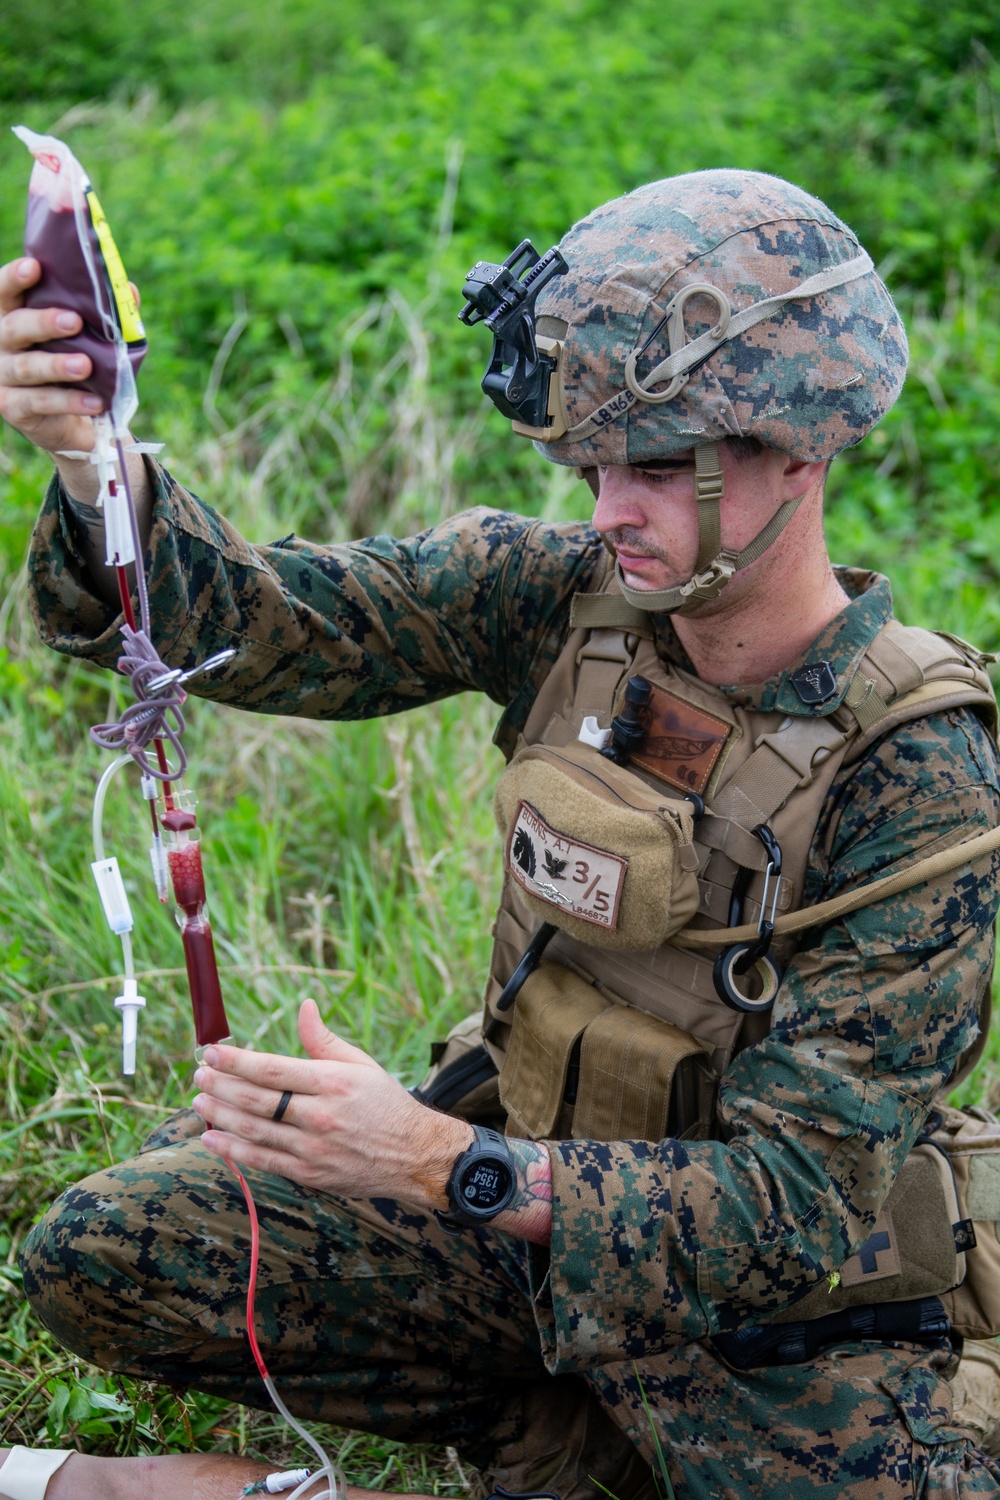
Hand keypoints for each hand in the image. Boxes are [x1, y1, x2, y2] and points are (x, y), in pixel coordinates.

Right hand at [0, 256, 103, 456]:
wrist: (71, 419)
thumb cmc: (75, 363)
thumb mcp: (88, 337)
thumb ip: (104, 314)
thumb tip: (131, 291)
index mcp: (13, 315)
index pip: (6, 291)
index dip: (15, 278)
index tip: (34, 267)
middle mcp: (1, 343)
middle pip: (14, 327)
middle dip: (43, 323)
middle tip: (73, 321)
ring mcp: (3, 375)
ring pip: (26, 367)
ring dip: (57, 365)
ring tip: (85, 365)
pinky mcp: (14, 407)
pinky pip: (40, 402)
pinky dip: (69, 402)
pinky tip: (94, 402)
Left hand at [191, 998, 473, 1205]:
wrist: (415, 1155)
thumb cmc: (385, 1103)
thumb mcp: (360, 1063)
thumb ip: (324, 1039)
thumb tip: (303, 1006)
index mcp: (332, 1082)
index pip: (272, 1070)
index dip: (236, 1060)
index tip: (211, 1051)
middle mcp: (320, 1115)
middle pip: (257, 1100)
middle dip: (221, 1085)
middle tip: (198, 1073)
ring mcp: (313, 1148)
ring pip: (254, 1131)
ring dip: (220, 1116)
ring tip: (198, 1101)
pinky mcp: (309, 1174)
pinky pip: (263, 1161)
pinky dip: (233, 1151)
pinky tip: (212, 1138)